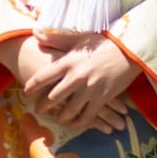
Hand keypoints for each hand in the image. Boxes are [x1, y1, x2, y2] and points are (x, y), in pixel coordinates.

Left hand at [18, 33, 142, 131]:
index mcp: (68, 62)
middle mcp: (76, 77)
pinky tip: (75, 123)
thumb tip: (35, 34)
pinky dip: (79, 122)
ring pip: (68, 111)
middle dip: (43, 105)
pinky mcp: (102, 99)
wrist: (129, 51)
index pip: (44, 77)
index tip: (26, 91)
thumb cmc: (103, 43)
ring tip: (58, 118)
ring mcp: (89, 90)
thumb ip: (56, 39)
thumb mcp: (79, 38)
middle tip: (38, 109)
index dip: (33, 86)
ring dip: (61, 117)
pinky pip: (87, 116)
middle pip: (53, 97)